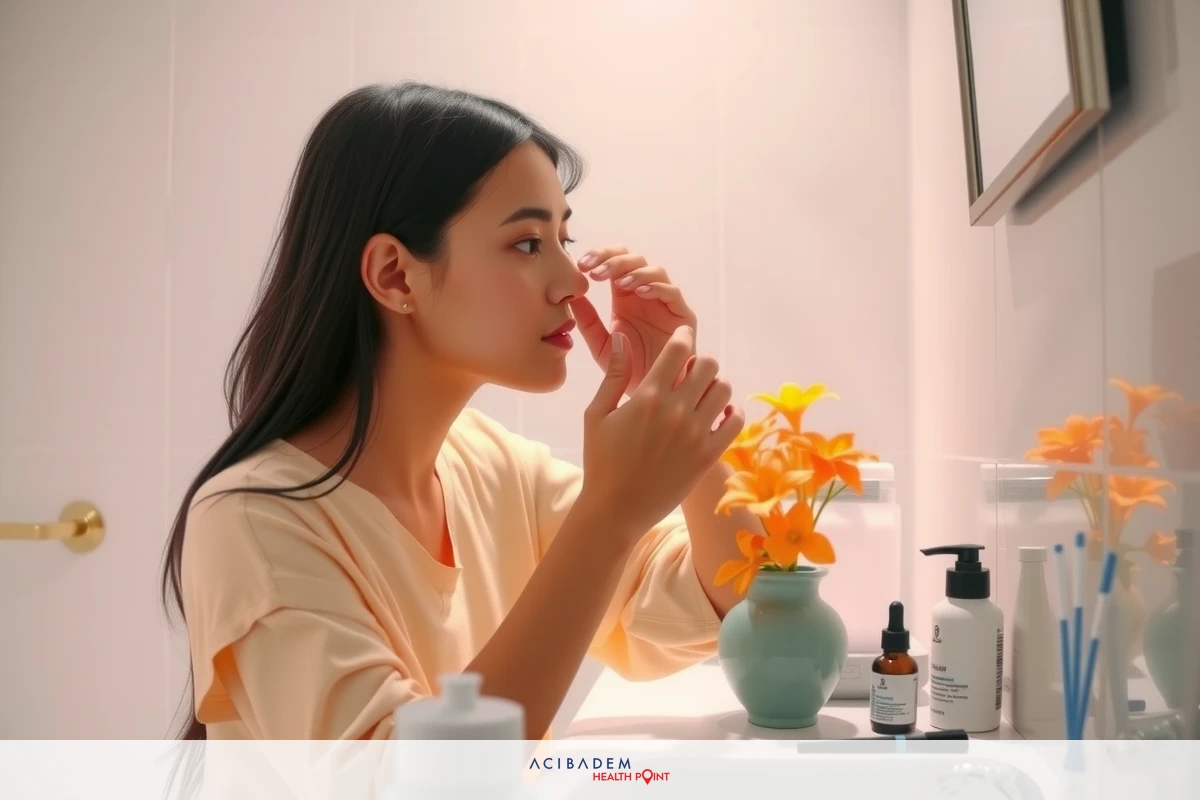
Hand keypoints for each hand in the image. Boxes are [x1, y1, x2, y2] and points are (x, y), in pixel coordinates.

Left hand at [571, 246, 696, 393]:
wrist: (652, 399)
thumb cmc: (628, 372)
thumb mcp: (601, 345)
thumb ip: (588, 321)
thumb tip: (571, 295)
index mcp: (624, 297)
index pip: (614, 263)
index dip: (600, 257)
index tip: (581, 266)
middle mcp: (646, 295)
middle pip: (634, 259)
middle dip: (614, 259)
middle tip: (595, 271)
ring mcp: (666, 304)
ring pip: (655, 270)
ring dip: (634, 272)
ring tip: (617, 283)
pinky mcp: (684, 317)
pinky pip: (673, 293)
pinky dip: (657, 287)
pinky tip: (640, 293)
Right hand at [578, 326, 743, 538]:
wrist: (615, 510)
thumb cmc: (601, 461)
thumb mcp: (597, 414)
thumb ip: (614, 374)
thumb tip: (623, 336)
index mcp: (647, 397)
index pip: (679, 349)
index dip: (683, 336)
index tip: (682, 338)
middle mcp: (675, 412)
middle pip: (708, 364)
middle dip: (699, 362)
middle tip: (690, 372)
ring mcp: (695, 434)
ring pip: (724, 389)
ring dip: (715, 385)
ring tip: (702, 395)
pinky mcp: (708, 456)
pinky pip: (735, 422)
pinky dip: (731, 413)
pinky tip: (716, 417)